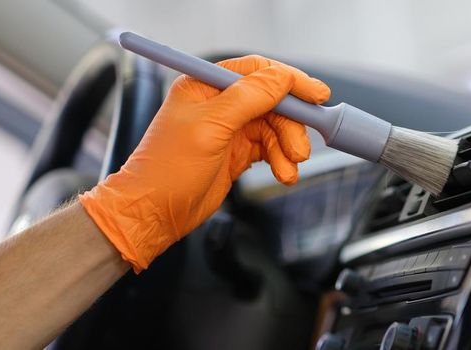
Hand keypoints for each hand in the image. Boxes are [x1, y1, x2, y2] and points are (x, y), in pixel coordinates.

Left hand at [79, 55, 329, 271]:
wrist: (154, 213)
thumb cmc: (167, 169)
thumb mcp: (211, 127)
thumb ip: (249, 98)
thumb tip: (282, 77)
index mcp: (206, 86)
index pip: (258, 71)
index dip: (290, 81)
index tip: (316, 95)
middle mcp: (219, 103)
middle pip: (272, 102)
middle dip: (291, 125)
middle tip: (300, 148)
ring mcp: (228, 128)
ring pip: (275, 127)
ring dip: (287, 148)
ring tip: (289, 169)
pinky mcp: (236, 152)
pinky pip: (270, 148)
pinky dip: (280, 160)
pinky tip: (283, 174)